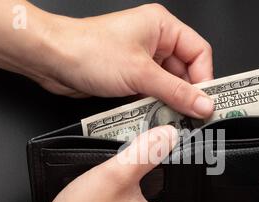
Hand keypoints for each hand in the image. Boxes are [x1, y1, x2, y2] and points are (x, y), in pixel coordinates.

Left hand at [40, 4, 214, 117]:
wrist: (53, 60)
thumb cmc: (88, 50)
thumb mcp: (141, 74)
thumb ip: (176, 92)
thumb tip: (203, 105)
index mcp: (162, 27)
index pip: (199, 52)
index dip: (205, 78)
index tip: (206, 102)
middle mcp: (154, 41)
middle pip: (185, 72)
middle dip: (186, 95)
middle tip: (192, 116)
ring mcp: (142, 60)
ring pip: (168, 85)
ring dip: (169, 103)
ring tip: (171, 118)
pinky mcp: (131, 76)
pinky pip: (152, 93)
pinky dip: (154, 106)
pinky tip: (154, 117)